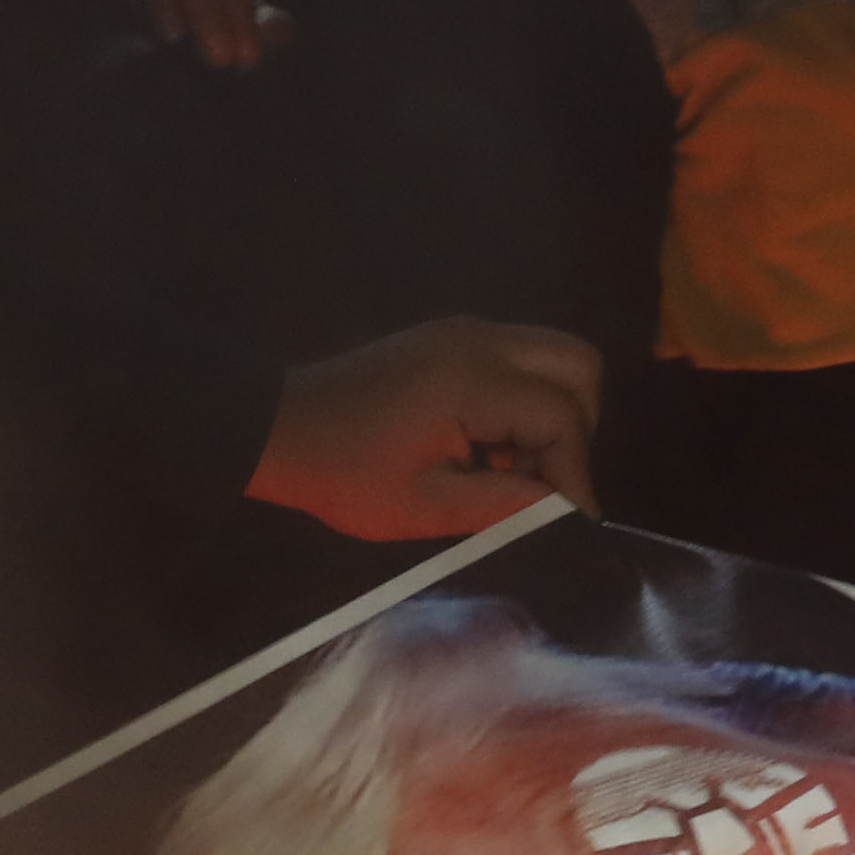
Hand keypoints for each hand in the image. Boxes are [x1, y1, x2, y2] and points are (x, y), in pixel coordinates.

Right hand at [96, 0, 289, 73]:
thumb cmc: (204, 39)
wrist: (144, 48)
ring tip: (174, 38)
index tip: (246, 58)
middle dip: (210, 13)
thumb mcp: (239, 39)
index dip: (241, 16)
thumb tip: (278, 26)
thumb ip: (265, 34)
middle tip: (219, 60)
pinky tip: (126, 9)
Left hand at [251, 317, 600, 539]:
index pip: (562, 417)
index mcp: (472, 378)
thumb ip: (505, 506)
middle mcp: (480, 339)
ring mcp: (465, 332)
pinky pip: (519, 360)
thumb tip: (568, 512)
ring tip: (513, 473)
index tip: (572, 522)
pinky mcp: (452, 340)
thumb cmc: (341, 473)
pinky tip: (488, 452)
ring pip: (553, 357)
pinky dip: (525, 403)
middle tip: (547, 483)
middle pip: (578, 365)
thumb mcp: (423, 506)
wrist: (275, 427)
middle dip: (579, 428)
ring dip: (552, 414)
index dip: (575, 473)